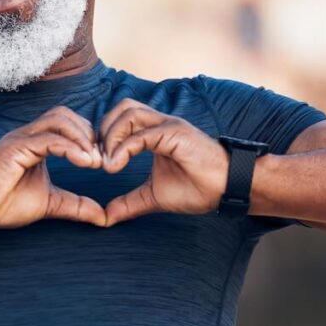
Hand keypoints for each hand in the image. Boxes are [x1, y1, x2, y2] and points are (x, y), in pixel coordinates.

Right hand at [0, 106, 106, 228]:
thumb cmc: (3, 203)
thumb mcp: (50, 203)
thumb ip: (75, 205)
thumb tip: (103, 217)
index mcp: (36, 142)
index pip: (69, 124)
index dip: (90, 138)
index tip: (105, 161)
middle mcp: (29, 134)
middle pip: (66, 115)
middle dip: (90, 134)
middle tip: (103, 159)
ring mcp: (21, 138)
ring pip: (59, 120)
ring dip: (82, 138)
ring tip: (95, 161)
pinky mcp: (15, 147)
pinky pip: (48, 139)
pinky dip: (70, 147)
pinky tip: (84, 163)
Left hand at [99, 99, 229, 225]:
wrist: (228, 189)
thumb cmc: (198, 188)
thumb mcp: (153, 196)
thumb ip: (129, 202)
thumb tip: (106, 217)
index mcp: (154, 133)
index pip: (121, 119)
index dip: (104, 136)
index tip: (97, 163)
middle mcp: (160, 123)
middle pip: (121, 108)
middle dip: (103, 131)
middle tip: (98, 159)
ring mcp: (168, 125)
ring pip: (129, 113)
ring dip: (111, 137)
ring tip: (108, 164)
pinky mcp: (175, 133)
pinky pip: (142, 134)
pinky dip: (123, 148)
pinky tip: (116, 166)